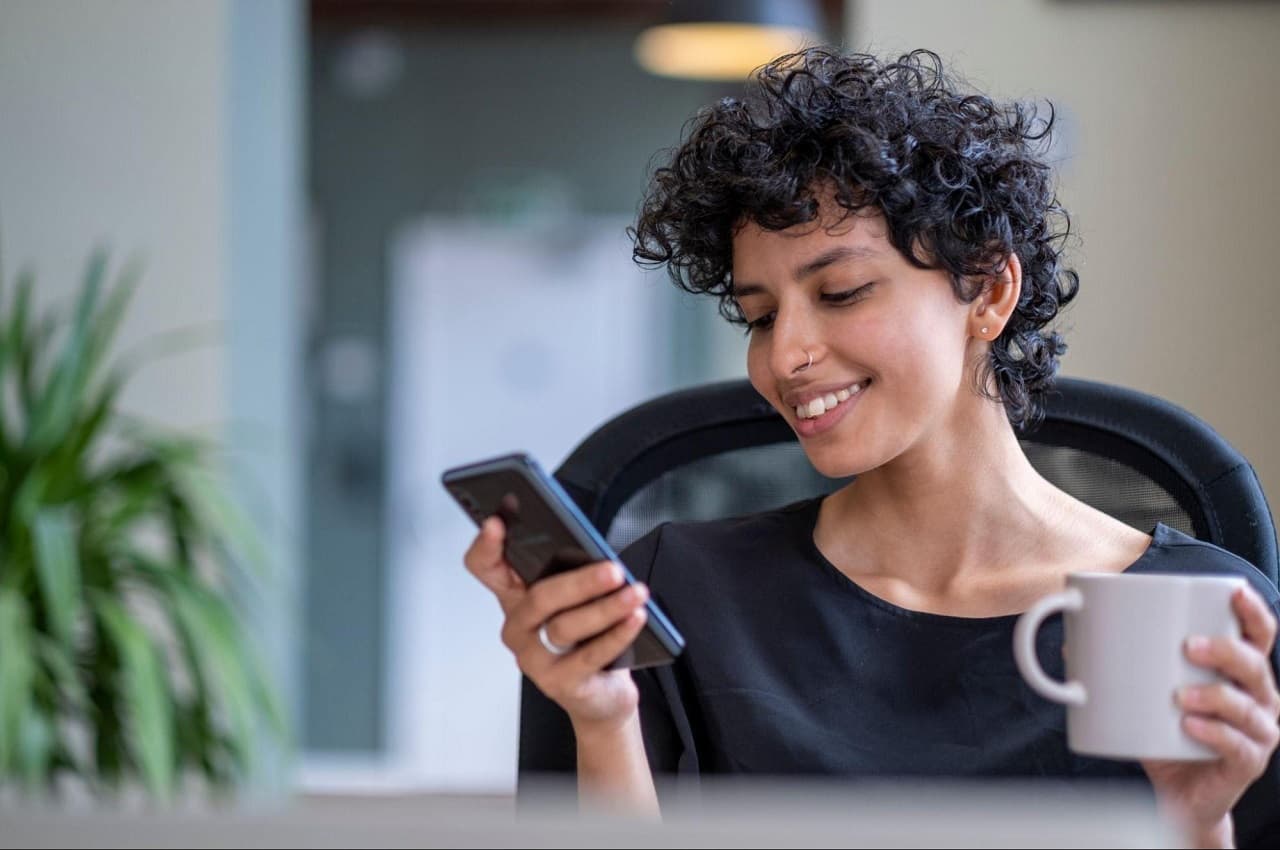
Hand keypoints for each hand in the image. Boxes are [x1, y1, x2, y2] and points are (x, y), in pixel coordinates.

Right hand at [463, 516, 650, 729]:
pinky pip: (589, 656)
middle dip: (579, 583)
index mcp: (516, 597)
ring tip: (636, 594)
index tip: (497, 523)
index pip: (485, 567)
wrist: (601, 693)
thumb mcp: (576, 600)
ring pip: (565, 627)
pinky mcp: (558, 683)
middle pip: (537, 598)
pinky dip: (616, 635)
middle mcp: (518, 627)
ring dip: (607, 608)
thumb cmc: (586, 637)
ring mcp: (533, 658)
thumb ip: (572, 573)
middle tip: (613, 570)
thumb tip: (596, 552)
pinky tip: (635, 619)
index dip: (485, 546)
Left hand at [1141, 585, 1279, 846]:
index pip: (1258, 636)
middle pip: (1255, 665)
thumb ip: (1119, 667)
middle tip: (1187, 645)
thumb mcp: (1146, 695)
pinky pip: (1238, 746)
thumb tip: (1068, 643)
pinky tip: (1191, 727)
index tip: (1232, 591)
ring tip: (1179, 695)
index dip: (1251, 611)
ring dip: (1215, 696)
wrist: (1179, 797)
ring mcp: (1257, 733)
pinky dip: (1214, 734)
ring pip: (1247, 706)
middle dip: (1225, 650)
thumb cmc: (1166, 735)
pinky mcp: (1247, 765)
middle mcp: (1257, 699)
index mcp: (1238, 674)